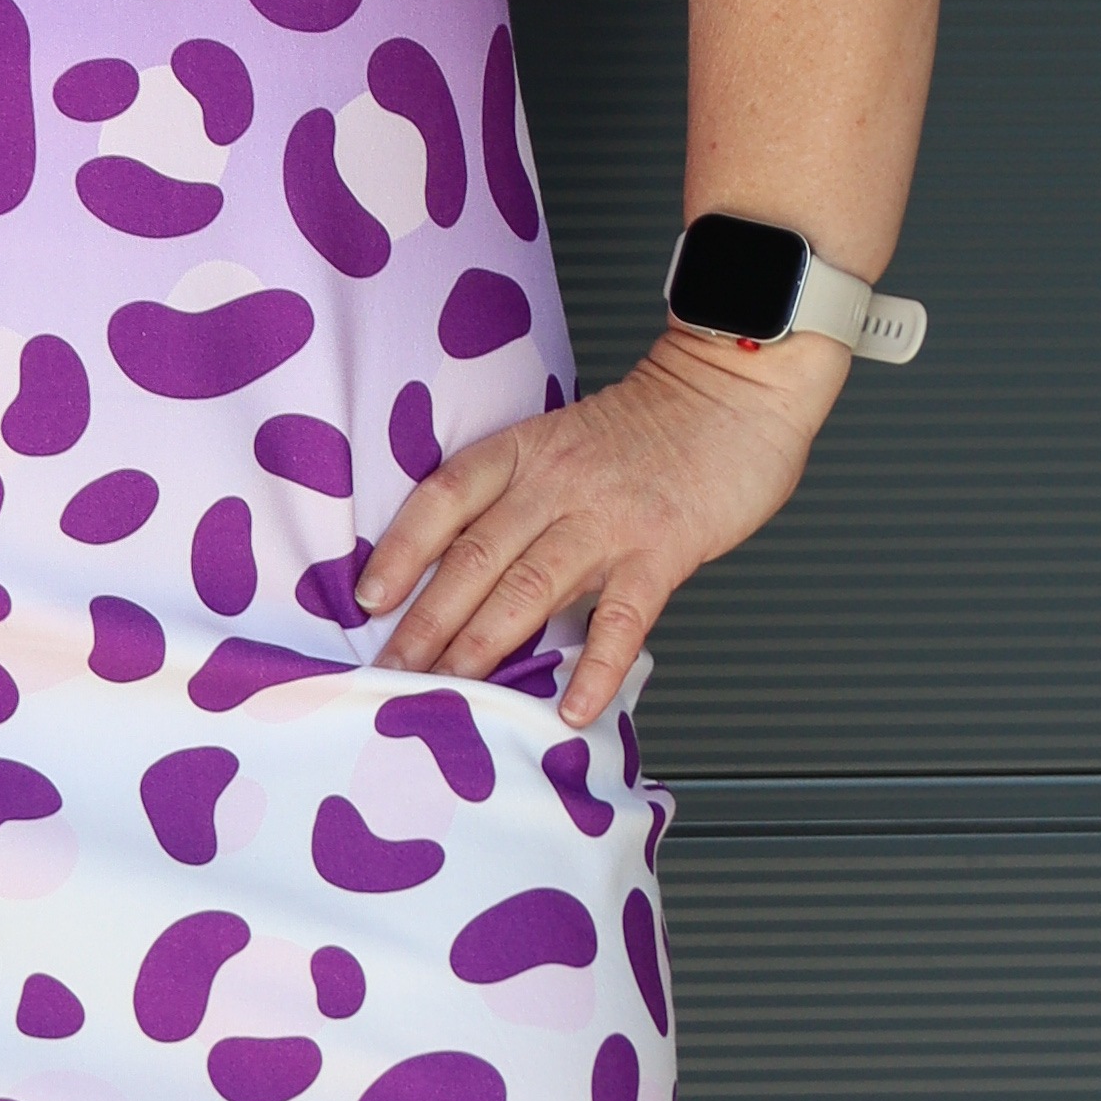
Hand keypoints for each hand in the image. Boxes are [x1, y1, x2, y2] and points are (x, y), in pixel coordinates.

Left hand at [354, 325, 845, 729]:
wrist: (732, 391)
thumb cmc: (649, 424)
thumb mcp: (564, 441)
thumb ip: (523, 496)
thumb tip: (475, 568)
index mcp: (524, 450)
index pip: (444, 498)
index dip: (401, 549)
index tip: (367, 599)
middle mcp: (555, 482)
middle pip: (475, 555)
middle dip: (427, 622)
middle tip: (390, 674)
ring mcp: (608, 518)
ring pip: (529, 588)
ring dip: (484, 647)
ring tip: (450, 695)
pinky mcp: (662, 550)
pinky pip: (622, 618)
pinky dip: (595, 669)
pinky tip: (572, 709)